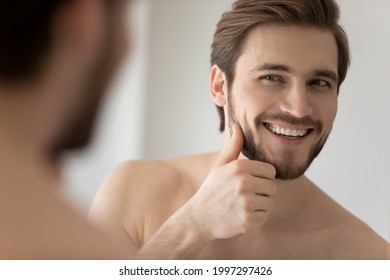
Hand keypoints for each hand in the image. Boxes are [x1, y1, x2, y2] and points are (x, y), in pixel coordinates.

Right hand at [187, 123, 276, 240]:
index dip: (261, 177)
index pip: (270, 170)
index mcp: (239, 167)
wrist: (198, 218)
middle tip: (243, 196)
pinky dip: (256, 218)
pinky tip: (241, 215)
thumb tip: (237, 125)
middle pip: (272, 187)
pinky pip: (265, 216)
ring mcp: (246, 202)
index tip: (249, 183)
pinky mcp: (248, 219)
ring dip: (259, 206)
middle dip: (261, 192)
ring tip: (241, 206)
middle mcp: (244, 183)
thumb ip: (233, 146)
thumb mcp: (220, 166)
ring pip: (270, 202)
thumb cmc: (212, 190)